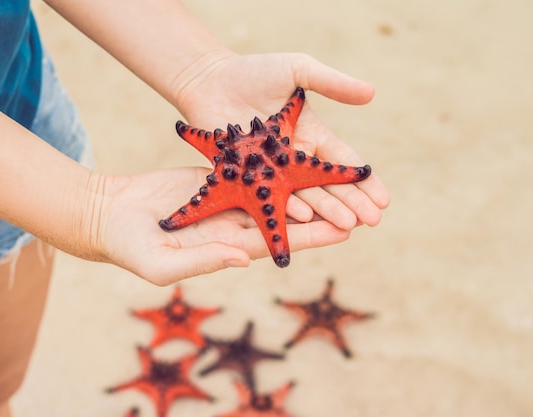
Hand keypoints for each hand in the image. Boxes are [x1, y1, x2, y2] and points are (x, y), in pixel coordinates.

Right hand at [91, 168, 351, 284]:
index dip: (311, 239)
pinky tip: (295, 154)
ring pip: (271, 191)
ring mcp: (225, 199)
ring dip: (302, 187)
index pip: (278, 242)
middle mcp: (233, 224)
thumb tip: (240, 258)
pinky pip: (248, 169)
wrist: (111, 215)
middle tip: (355, 205)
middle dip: (319, 213)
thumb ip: (202, 260)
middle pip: (284, 217)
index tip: (344, 232)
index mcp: (226, 246)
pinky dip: (271, 164)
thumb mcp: (163, 262)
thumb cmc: (131, 247)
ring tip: (335, 177)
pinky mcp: (214, 177)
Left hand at [174, 52, 389, 229]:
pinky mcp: (246, 178)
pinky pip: (268, 195)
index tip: (383, 200)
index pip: (341, 162)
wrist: (208, 80)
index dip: (363, 181)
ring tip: (346, 225)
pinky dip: (287, 206)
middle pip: (326, 185)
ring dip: (325, 210)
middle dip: (350, 202)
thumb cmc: (253, 73)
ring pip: (302, 195)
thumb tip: (372, 94)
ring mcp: (270, 172)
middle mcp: (293, 159)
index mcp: (310, 136)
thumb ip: (331, 83)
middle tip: (370, 220)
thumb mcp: (297, 70)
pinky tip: (305, 218)